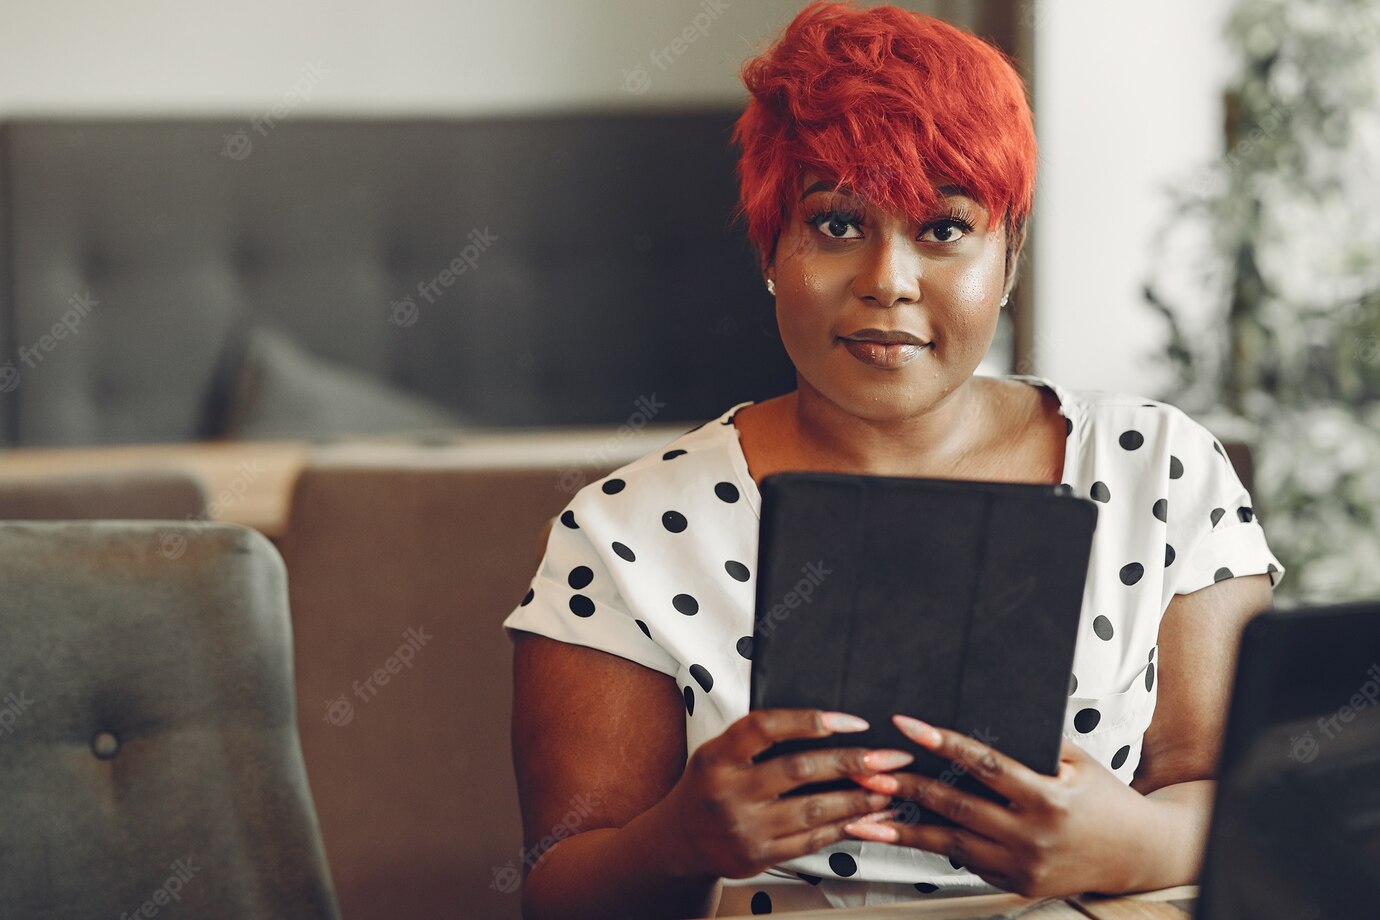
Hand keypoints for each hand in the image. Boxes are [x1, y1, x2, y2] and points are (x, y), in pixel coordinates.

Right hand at [654, 708, 917, 880]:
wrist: (679, 843)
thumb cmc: (708, 787)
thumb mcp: (717, 753)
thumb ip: (757, 739)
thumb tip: (823, 724)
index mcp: (717, 757)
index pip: (766, 727)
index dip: (810, 720)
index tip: (852, 721)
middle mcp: (729, 792)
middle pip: (799, 770)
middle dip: (851, 762)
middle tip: (888, 758)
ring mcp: (745, 828)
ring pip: (813, 809)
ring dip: (857, 798)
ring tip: (889, 788)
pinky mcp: (760, 856)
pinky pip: (811, 840)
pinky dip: (844, 827)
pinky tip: (866, 818)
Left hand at [841, 714, 1148, 897]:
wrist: (1135, 853)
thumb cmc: (1101, 796)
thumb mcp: (1074, 760)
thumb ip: (1028, 744)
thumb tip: (976, 717)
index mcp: (1047, 797)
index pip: (983, 764)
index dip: (942, 743)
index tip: (907, 725)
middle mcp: (1032, 835)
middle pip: (956, 806)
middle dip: (907, 787)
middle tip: (868, 771)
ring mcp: (1021, 866)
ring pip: (950, 844)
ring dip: (902, 828)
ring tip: (862, 816)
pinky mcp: (1015, 885)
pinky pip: (966, 862)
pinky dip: (932, 847)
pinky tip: (898, 834)